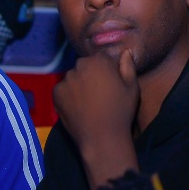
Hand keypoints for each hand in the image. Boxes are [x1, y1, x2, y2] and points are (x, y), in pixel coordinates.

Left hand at [56, 50, 141, 189]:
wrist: (102, 137)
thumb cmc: (121, 111)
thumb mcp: (132, 87)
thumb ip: (127, 66)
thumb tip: (125, 52)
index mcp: (99, 60)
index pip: (101, 58)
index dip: (107, 71)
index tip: (110, 85)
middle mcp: (80, 65)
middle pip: (84, 66)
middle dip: (90, 75)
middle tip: (99, 95)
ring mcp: (66, 79)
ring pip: (73, 77)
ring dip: (78, 85)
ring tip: (88, 103)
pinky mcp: (56, 92)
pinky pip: (62, 90)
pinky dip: (68, 96)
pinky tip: (78, 108)